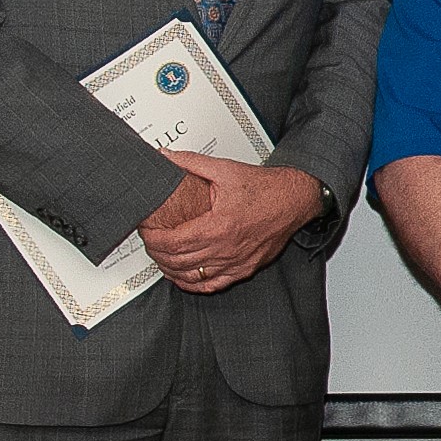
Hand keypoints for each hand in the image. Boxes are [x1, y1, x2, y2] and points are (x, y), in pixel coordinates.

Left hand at [141, 155, 323, 294]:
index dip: (154, 241)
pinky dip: (194, 283)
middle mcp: (227, 248)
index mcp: (219, 225)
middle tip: (150, 243)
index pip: (174, 242)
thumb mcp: (225, 170)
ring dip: (172, 270)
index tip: (147, 233)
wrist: (294, 200)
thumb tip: (166, 156)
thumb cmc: (264, 188)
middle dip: (158, 254)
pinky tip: (184, 276)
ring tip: (162, 258)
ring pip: (192, 276)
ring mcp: (236, 262)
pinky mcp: (244, 269)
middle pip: (179, 261)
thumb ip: (191, 163)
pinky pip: (213, 284)